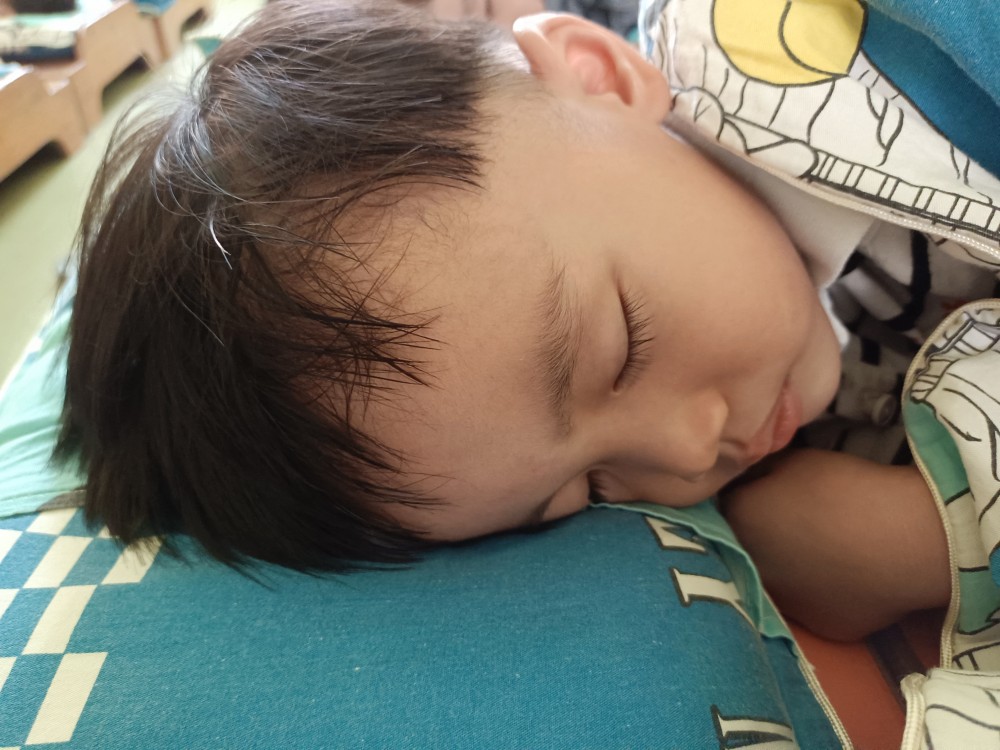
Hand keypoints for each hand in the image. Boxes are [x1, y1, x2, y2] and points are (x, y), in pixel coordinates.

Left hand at [721, 449, 950, 641]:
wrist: (901, 540)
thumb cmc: (844, 489)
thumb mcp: (793, 459)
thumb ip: (761, 471)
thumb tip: (750, 478)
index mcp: (738, 523)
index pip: (726, 502)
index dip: (746, 493)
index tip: (767, 487)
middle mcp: (750, 570)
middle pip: (748, 546)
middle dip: (762, 533)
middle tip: (796, 518)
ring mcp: (784, 604)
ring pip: (779, 580)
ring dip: (789, 566)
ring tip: (823, 547)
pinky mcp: (820, 627)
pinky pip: (816, 602)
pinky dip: (825, 589)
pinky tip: (848, 574)